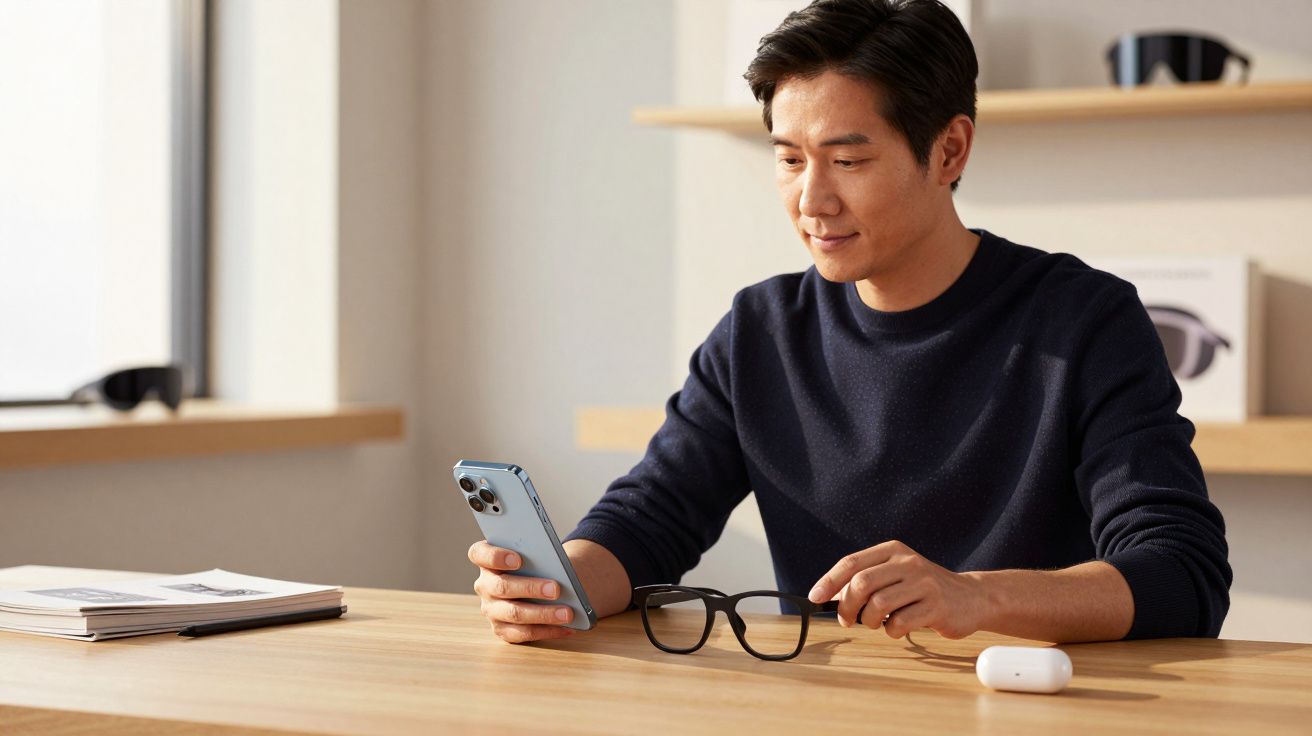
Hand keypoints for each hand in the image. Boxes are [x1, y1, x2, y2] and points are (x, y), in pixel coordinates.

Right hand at [468, 540, 576, 643]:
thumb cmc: (538, 564)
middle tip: (555, 589)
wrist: (542, 581)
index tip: (518, 559)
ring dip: (543, 614)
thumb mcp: (536, 555)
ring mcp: (491, 609)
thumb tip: (560, 570)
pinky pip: (523, 633)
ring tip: (567, 613)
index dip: (495, 556)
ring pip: (514, 613)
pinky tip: (567, 627)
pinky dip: (548, 631)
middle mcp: (484, 585)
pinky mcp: (502, 629)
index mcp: (487, 560)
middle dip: (530, 588)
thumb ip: (539, 557)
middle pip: (501, 586)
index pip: (479, 554)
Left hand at [807, 540, 986, 639]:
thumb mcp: (896, 575)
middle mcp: (907, 562)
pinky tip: (897, 628)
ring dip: (869, 621)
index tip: (815, 598)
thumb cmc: (924, 589)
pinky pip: (899, 623)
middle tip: (847, 620)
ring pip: (878, 605)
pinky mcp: (936, 606)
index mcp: (893, 550)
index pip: (851, 563)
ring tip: (876, 624)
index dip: (829, 582)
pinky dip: (891, 632)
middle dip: (847, 607)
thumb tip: (830, 598)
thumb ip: (866, 581)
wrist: (972, 597)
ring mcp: (923, 583)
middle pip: (861, 584)